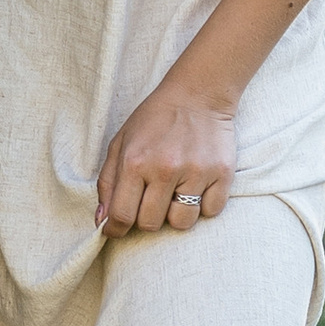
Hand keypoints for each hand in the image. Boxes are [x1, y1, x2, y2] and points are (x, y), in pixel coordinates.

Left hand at [96, 79, 236, 234]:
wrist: (197, 94)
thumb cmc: (154, 120)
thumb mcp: (120, 142)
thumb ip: (107, 182)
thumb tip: (102, 220)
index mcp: (135, 162)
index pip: (122, 215)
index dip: (116, 229)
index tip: (117, 231)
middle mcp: (165, 169)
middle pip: (151, 224)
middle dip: (146, 218)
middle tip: (150, 201)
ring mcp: (196, 172)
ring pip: (182, 223)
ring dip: (175, 214)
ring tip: (174, 193)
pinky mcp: (222, 174)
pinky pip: (210, 211)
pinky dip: (203, 205)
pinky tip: (196, 186)